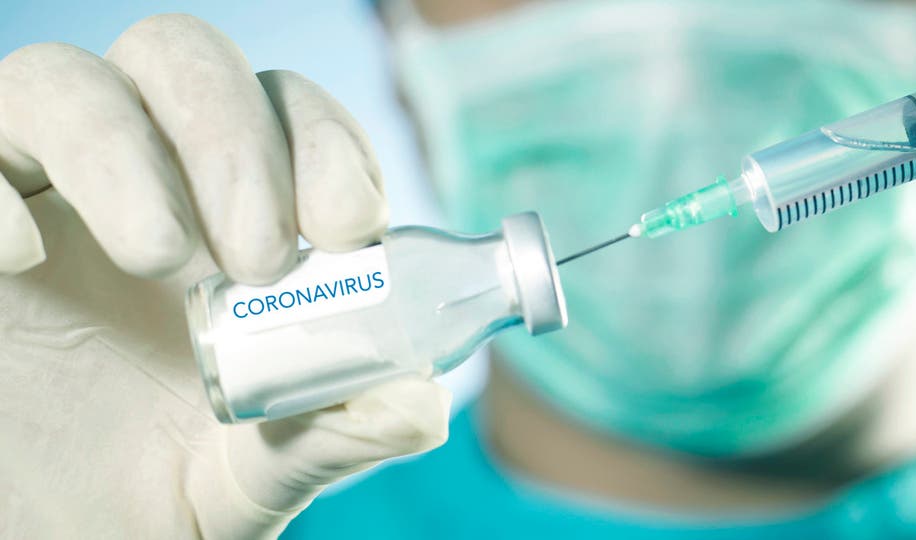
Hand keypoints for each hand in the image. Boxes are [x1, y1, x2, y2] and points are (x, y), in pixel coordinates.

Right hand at [0, 14, 450, 538]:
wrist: (57, 529)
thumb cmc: (165, 483)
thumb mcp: (260, 474)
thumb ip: (334, 434)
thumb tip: (418, 406)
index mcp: (233, 211)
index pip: (289, 109)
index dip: (325, 140)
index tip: (349, 226)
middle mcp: (142, 172)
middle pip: (185, 57)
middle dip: (236, 140)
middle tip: (261, 256)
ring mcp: (40, 188)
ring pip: (65, 79)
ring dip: (124, 155)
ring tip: (161, 257)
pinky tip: (22, 261)